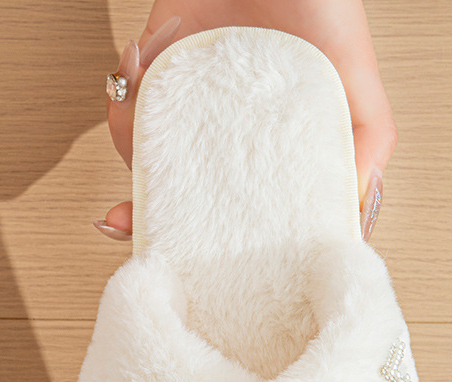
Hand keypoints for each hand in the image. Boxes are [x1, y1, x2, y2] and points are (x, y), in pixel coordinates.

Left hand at [95, 0, 395, 241]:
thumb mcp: (355, 79)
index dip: (197, 236)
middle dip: (139, 212)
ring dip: (126, 136)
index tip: (173, 254)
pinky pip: (125, 97)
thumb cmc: (319, 1)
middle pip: (170, 191)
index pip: (224, 207)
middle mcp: (218, 134)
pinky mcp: (156, 70)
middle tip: (120, 221)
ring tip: (136, 103)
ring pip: (139, 149)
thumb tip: (351, 213)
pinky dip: (121, 85)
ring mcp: (185, 106)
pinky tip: (137, 61)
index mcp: (259, 149)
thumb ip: (363, 142)